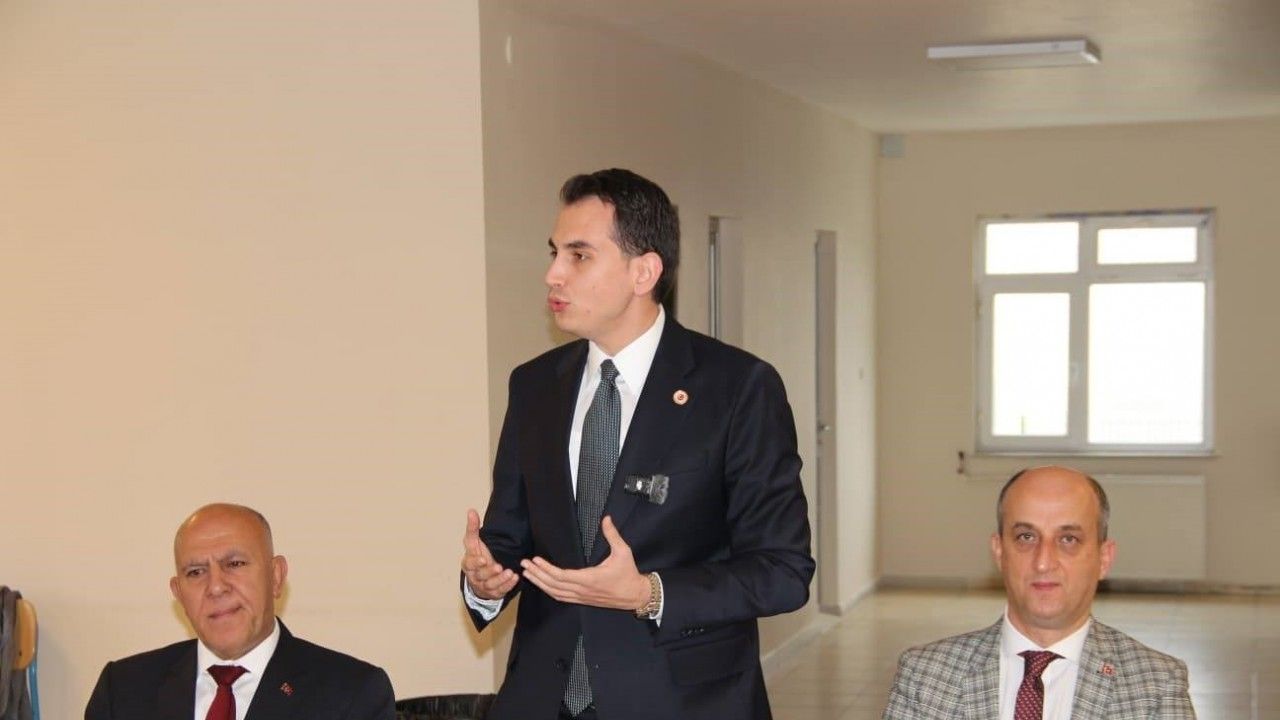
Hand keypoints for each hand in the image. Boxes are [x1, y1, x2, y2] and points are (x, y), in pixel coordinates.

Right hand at [461, 509, 518, 599]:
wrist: (480, 577)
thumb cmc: (478, 556)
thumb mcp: (474, 543)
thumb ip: (473, 528)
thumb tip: (471, 511)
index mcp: (468, 564)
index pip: (470, 564)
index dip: (476, 563)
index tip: (483, 559)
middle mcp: (475, 576)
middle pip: (480, 575)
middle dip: (489, 572)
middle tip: (498, 566)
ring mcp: (484, 586)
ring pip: (490, 585)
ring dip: (500, 579)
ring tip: (510, 572)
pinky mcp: (493, 592)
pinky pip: (500, 591)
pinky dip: (507, 585)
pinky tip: (515, 578)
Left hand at [520, 516, 649, 610]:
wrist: (635, 595)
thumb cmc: (628, 574)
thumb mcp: (623, 552)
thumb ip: (613, 535)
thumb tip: (606, 518)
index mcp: (590, 578)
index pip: (562, 576)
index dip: (547, 569)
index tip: (536, 560)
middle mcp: (582, 590)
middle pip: (554, 585)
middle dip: (537, 574)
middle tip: (524, 564)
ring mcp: (581, 597)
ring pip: (555, 593)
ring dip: (540, 583)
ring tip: (528, 573)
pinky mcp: (582, 600)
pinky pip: (562, 598)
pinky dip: (549, 591)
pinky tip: (542, 585)